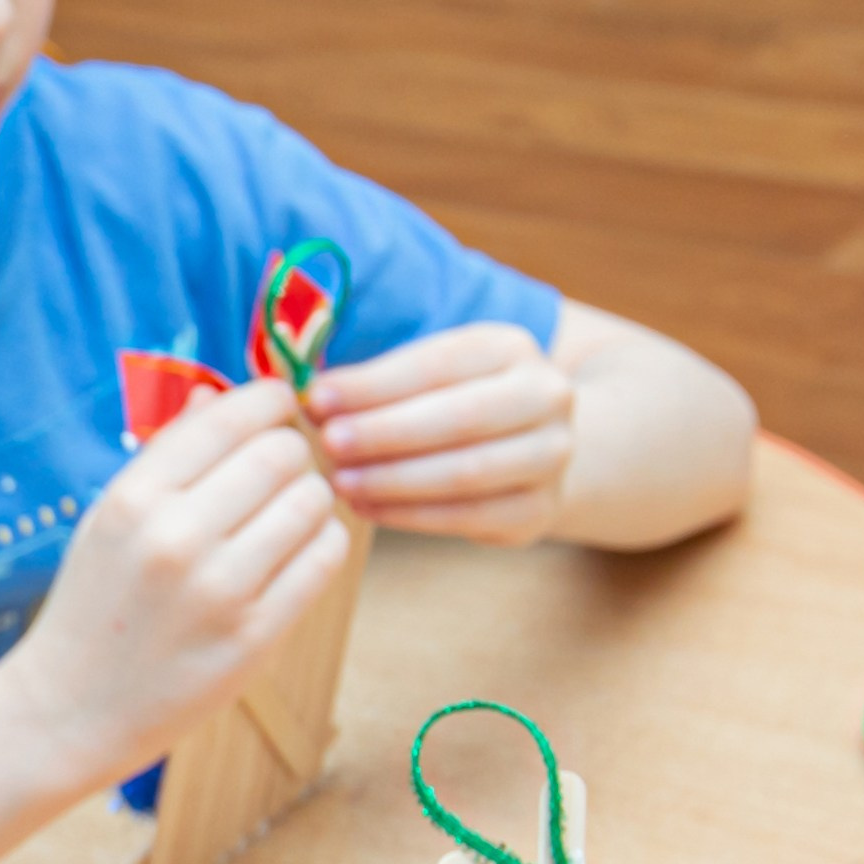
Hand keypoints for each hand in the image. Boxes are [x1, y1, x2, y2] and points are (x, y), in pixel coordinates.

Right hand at [0, 380, 351, 796]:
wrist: (72, 708)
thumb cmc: (95, 604)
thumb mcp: (109, 518)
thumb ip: (166, 453)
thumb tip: (219, 392)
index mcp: (134, 499)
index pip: (233, 416)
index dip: (271, 403)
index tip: (277, 412)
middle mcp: (175, 538)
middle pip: (283, 454)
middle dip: (293, 456)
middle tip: (280, 477)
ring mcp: (218, 590)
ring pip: (313, 502)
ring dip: (311, 502)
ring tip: (285, 521)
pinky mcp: (254, 636)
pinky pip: (324, 558)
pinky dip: (321, 546)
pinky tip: (295, 555)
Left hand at [306, 324, 575, 540]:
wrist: (532, 450)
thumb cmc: (456, 404)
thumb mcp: (427, 377)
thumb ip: (376, 384)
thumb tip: (311, 397)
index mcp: (509, 347)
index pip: (436, 364)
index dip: (374, 384)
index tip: (317, 399)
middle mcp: (545, 395)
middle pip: (458, 418)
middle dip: (385, 433)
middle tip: (328, 445)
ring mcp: (552, 455)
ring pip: (465, 473)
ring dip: (393, 480)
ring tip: (340, 483)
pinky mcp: (539, 510)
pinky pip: (469, 516)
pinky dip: (411, 516)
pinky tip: (366, 509)